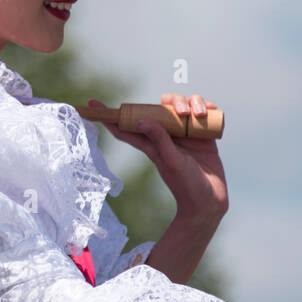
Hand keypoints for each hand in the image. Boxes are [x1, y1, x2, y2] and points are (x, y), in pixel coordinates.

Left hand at [86, 93, 228, 224]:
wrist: (211, 200)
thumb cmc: (187, 185)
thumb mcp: (171, 161)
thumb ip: (159, 140)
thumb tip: (141, 121)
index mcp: (151, 143)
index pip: (126, 126)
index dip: (110, 115)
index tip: (91, 104)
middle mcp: (167, 136)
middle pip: (161, 107)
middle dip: (172, 101)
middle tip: (182, 111)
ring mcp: (185, 134)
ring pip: (183, 106)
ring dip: (192, 102)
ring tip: (199, 113)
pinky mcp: (202, 135)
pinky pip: (202, 113)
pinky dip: (206, 106)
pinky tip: (209, 110)